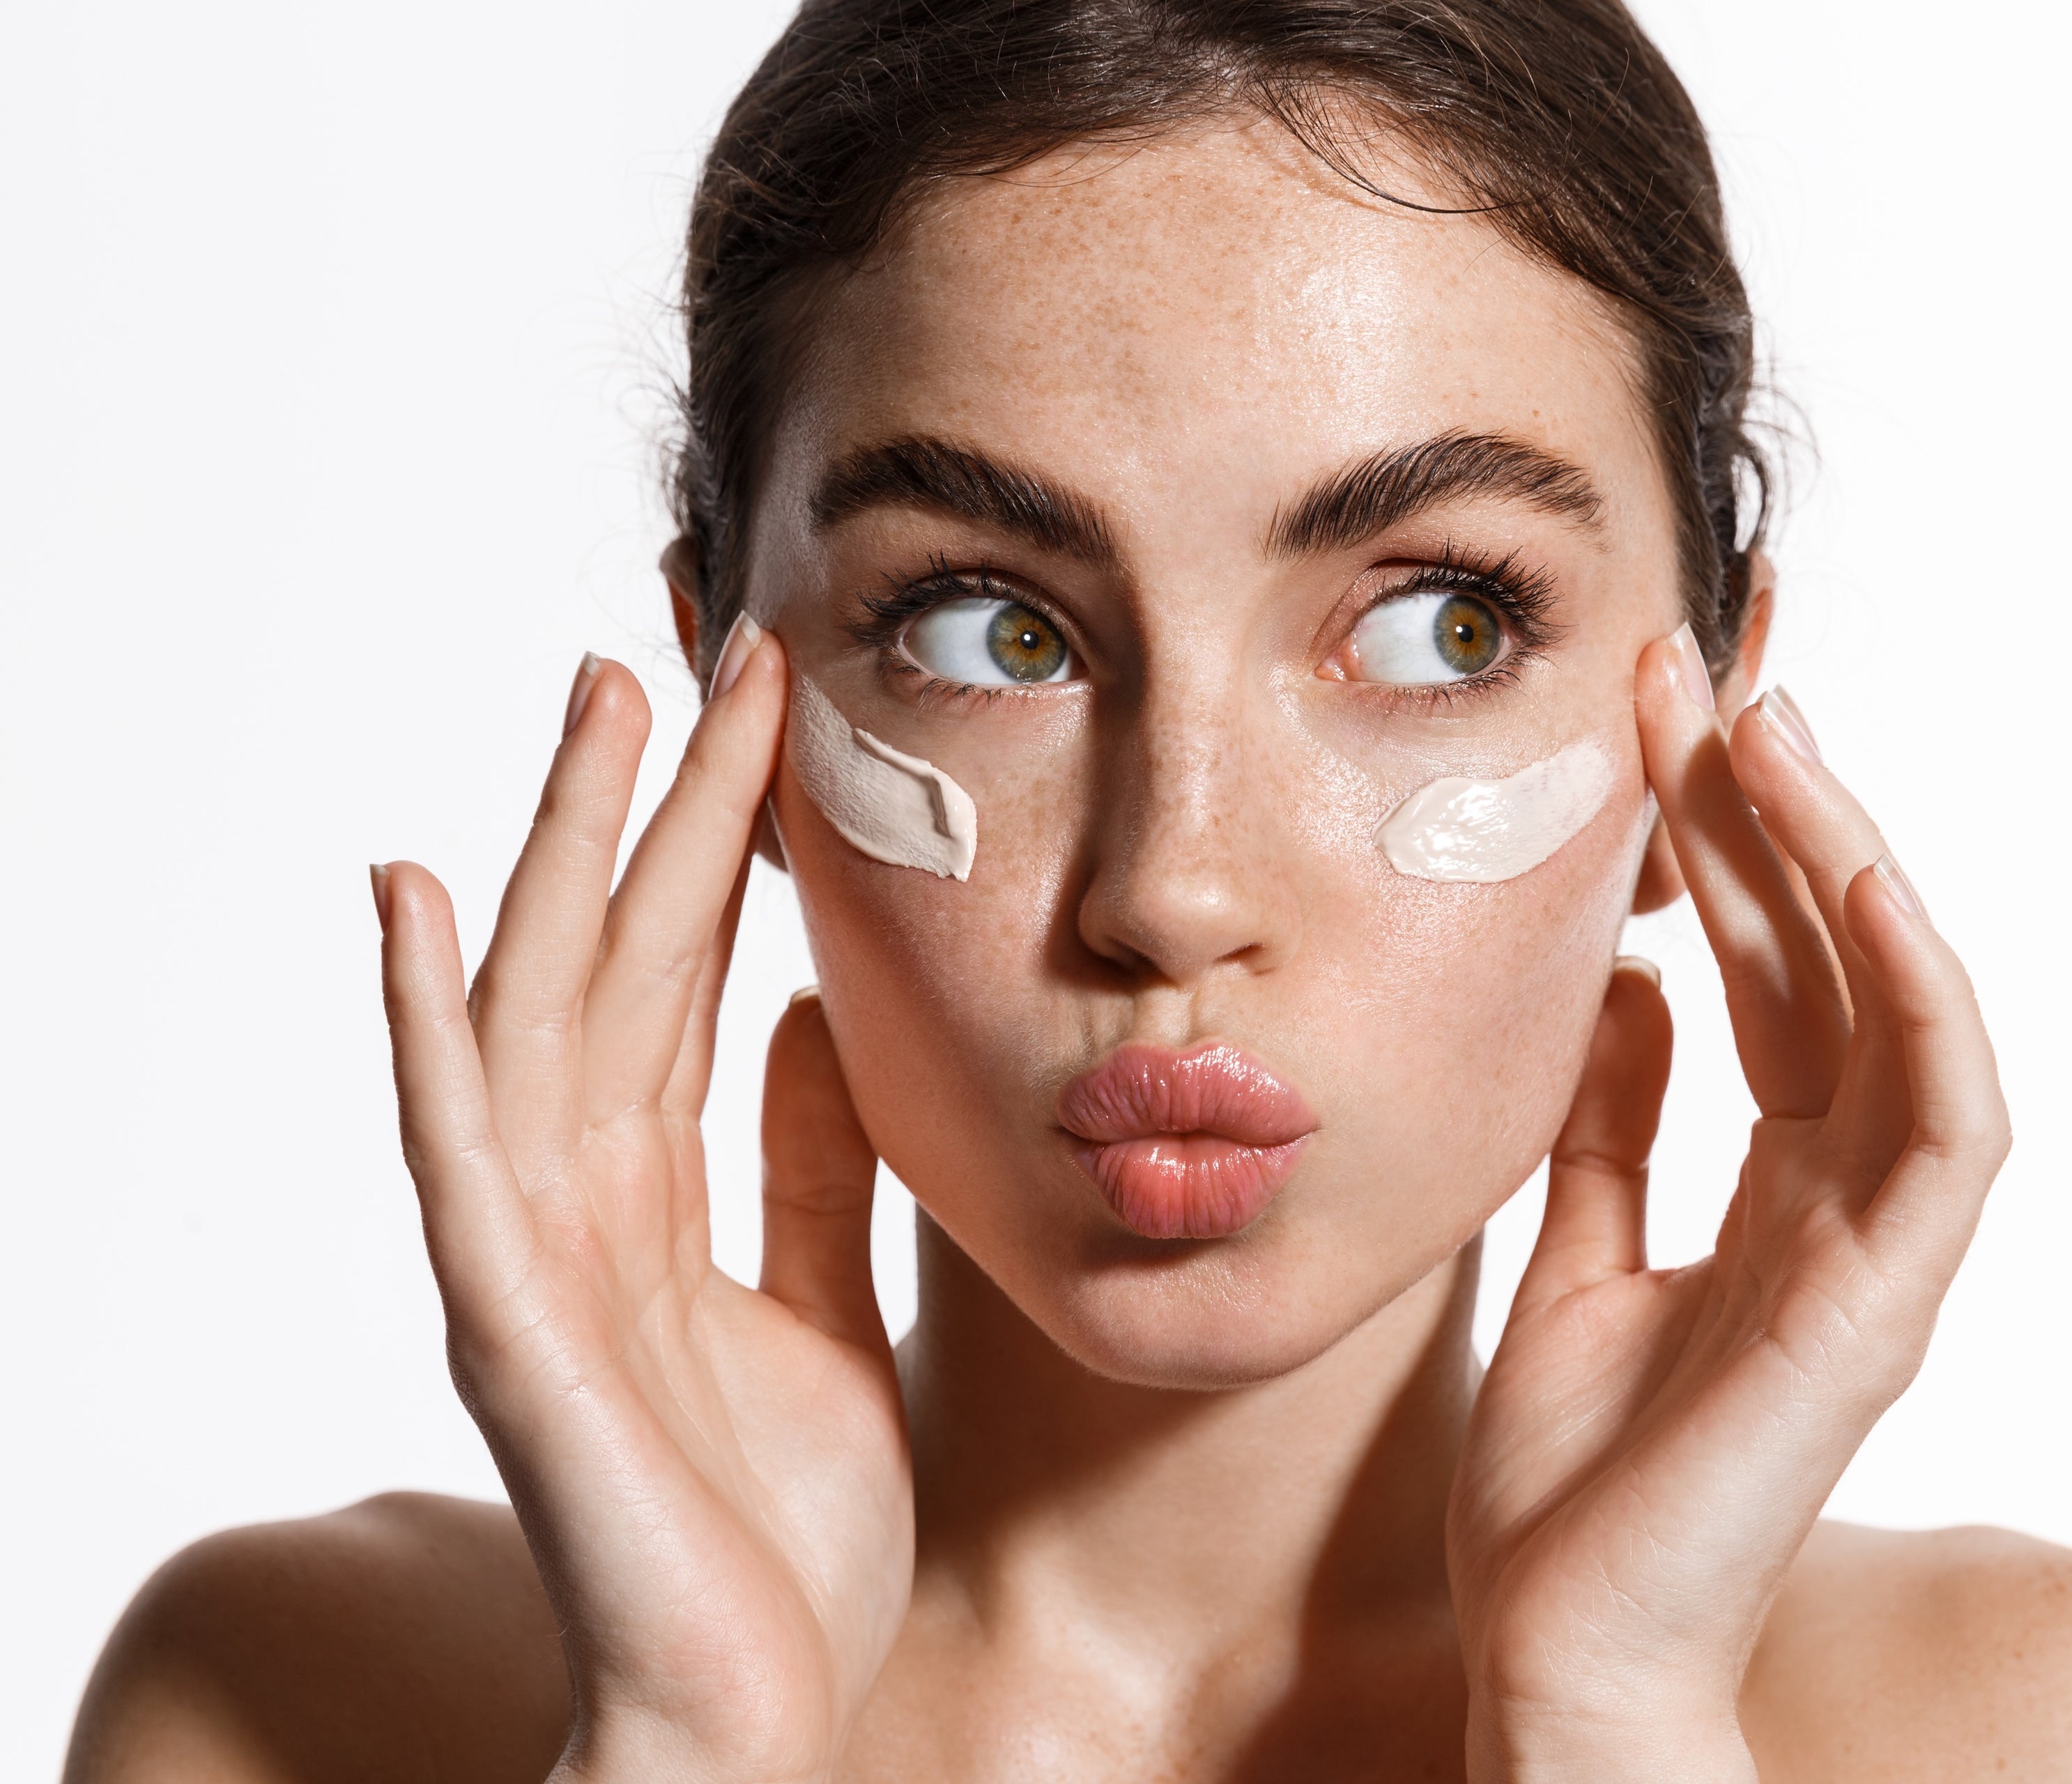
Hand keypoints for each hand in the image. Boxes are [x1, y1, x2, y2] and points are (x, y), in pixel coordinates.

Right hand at [374, 627, 908, 1783]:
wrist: (771, 1710)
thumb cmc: (791, 1535)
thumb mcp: (830, 1309)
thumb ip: (806, 1174)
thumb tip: (802, 1021)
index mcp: (656, 1199)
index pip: (683, 979)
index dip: (717, 844)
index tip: (765, 711)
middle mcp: (580, 1201)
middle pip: (612, 960)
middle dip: (649, 805)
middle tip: (683, 647)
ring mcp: (532, 1255)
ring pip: (541, 1011)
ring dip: (562, 854)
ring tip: (593, 703)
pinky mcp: (510, 1325)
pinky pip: (462, 1148)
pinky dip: (431, 1024)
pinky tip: (419, 903)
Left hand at [1448, 631, 2010, 1779]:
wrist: (1558, 1648)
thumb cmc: (1567, 1486)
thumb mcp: (1570, 1254)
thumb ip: (1611, 1128)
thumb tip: (1626, 983)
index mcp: (1776, 1185)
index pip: (1769, 969)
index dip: (1722, 836)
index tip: (1653, 705)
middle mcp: (1842, 1196)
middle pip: (1828, 960)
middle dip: (1767, 809)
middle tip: (1692, 668)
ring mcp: (1879, 1245)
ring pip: (1903, 1008)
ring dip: (1847, 863)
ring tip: (1768, 731)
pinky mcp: (1887, 1302)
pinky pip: (1944, 1120)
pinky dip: (1916, 993)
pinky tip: (1857, 884)